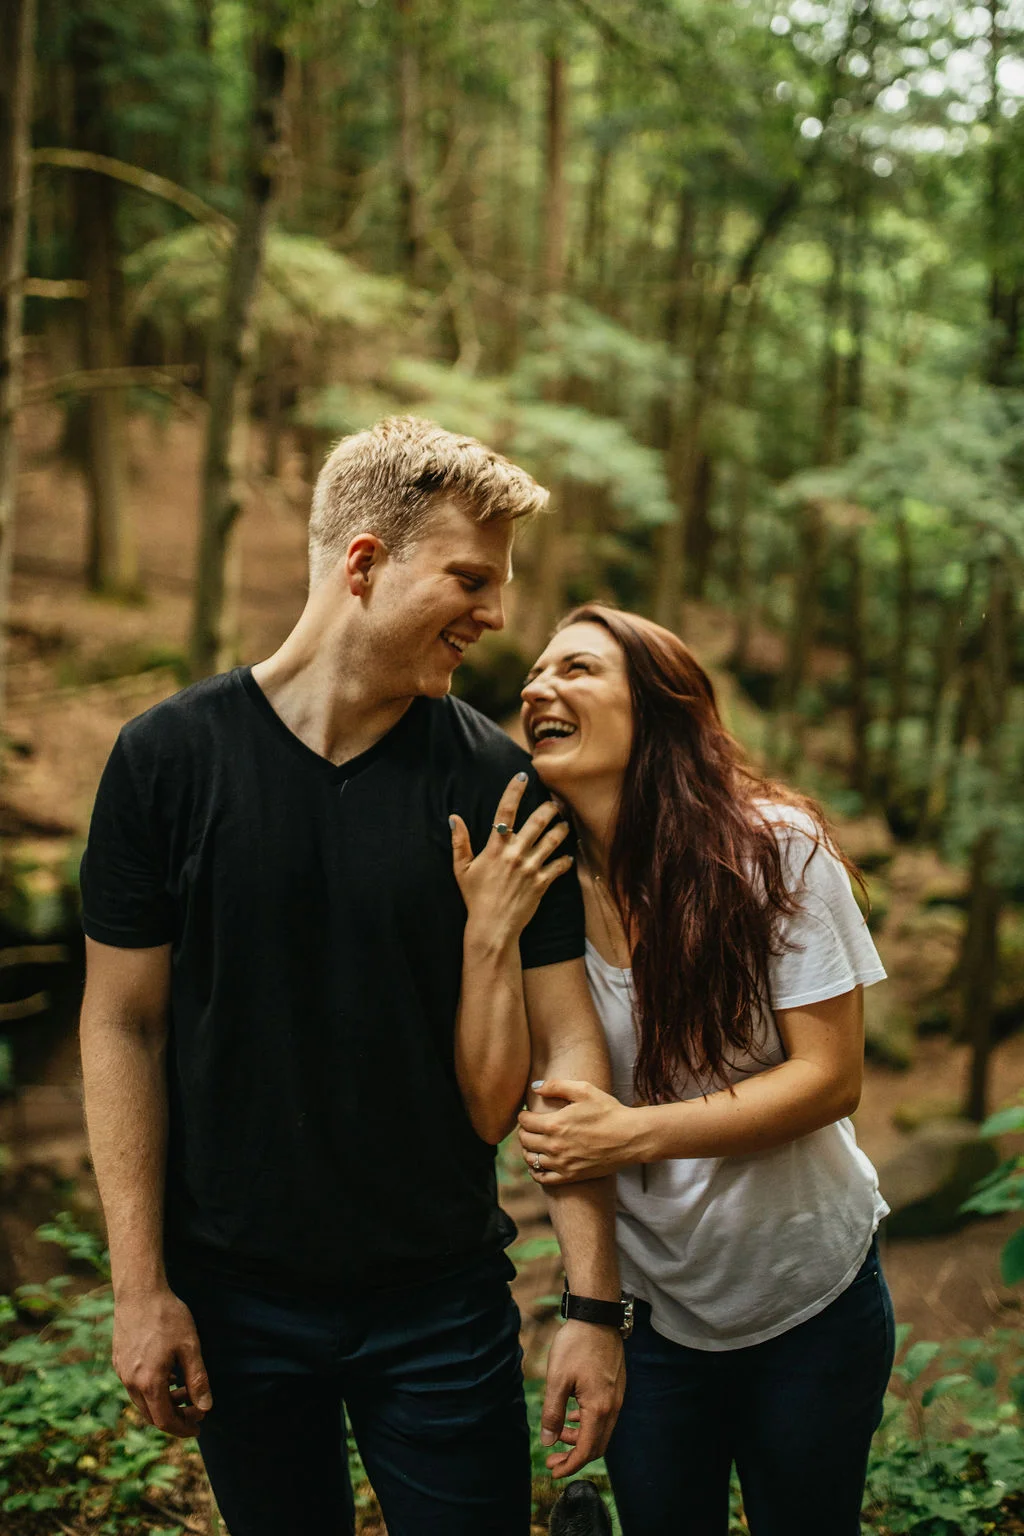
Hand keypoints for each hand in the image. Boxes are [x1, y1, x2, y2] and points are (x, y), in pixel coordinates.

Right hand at [112, 1286, 211, 1437]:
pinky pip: (135, 1386)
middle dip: (176, 1417)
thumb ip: (198, 1380)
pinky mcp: (119, 1361)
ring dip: (164, 1402)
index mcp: (149, 1382)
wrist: (139, 1292)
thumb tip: (206, 1407)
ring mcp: (122, 1372)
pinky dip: (153, 1390)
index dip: (182, 1428)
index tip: (198, 1427)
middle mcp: (130, 1382)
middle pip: (152, 1415)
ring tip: (185, 1390)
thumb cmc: (167, 1316)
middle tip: (196, 1409)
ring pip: (143, 1401)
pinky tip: (169, 1375)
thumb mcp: (190, 1347)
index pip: (165, 1420)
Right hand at [450, 774, 572, 943]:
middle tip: (555, 803)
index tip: (523, 775)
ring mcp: (530, 868)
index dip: (514, 791)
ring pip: (553, 840)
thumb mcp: (462, 869)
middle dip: (549, 808)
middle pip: (538, 821)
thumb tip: (454, 818)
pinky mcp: (542, 883)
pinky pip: (559, 866)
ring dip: (562, 829)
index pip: (505, 812)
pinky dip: (566, 859)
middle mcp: (515, 853)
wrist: (491, 927)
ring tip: (565, 824)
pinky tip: (567, 856)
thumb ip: (460, 842)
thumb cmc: (475, 898)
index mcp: (495, 847)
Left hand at [519, 1079, 639, 1183]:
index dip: (523, 1115)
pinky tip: (539, 1163)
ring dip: (528, 1150)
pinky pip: (543, 1178)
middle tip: (531, 1126)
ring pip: (531, 1160)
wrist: (630, 1137)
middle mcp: (554, 1146)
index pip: (525, 1122)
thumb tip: (535, 1087)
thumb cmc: (609, 1111)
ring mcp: (562, 1163)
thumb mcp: (584, 1090)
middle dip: (524, 1131)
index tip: (528, 1113)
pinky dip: (535, 1171)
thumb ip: (556, 1086)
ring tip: (534, 1143)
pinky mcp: (571, 1176)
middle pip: (525, 1140)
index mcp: (555, 1124)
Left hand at [541, 1319, 624, 1476]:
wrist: (597, 1316)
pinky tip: (572, 1414)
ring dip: (581, 1439)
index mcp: (599, 1408)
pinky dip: (588, 1422)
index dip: (570, 1465)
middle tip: (552, 1459)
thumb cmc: (576, 1345)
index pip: (587, 1450)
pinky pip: (604, 1415)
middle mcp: (613, 1406)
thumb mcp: (557, 1379)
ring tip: (559, 1435)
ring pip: (601, 1430)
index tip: (553, 1471)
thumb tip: (548, 1441)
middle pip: (597, 1445)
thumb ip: (552, 1413)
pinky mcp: (615, 1386)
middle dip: (574, 1457)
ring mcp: (617, 1396)